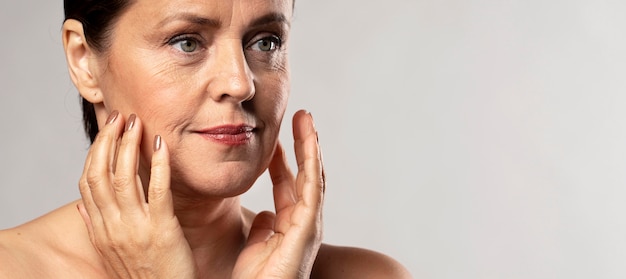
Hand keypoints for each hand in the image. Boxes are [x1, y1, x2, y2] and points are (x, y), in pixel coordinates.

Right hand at [77, 111, 195, 278]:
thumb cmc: (142, 275)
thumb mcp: (110, 253)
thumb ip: (96, 228)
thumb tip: (81, 208)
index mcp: (100, 229)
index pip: (87, 183)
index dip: (94, 152)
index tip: (105, 132)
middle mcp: (113, 226)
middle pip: (101, 174)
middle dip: (108, 141)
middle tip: (120, 117)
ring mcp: (136, 227)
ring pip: (123, 177)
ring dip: (128, 145)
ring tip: (136, 122)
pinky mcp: (161, 229)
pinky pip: (158, 189)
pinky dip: (158, 163)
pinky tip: (161, 143)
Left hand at [233, 110, 325, 277]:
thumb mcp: (255, 247)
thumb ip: (262, 228)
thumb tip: (264, 214)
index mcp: (289, 223)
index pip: (289, 183)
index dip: (284, 159)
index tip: (276, 137)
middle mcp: (304, 221)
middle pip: (305, 174)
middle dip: (304, 145)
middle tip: (301, 117)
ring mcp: (309, 223)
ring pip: (313, 175)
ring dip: (311, 146)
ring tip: (307, 119)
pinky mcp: (309, 227)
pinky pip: (312, 188)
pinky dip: (311, 163)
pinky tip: (309, 142)